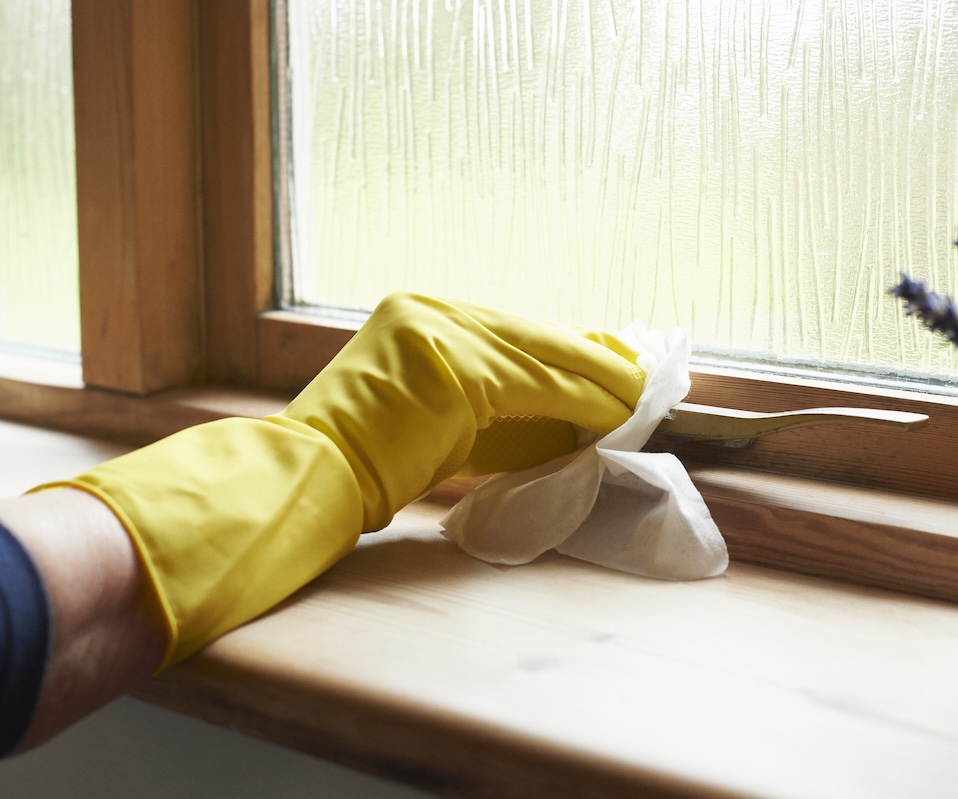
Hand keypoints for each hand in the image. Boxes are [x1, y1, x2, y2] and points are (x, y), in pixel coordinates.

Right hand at [278, 292, 646, 529]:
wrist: (316, 474)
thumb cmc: (372, 459)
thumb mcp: (443, 414)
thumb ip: (497, 401)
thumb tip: (572, 413)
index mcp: (422, 313)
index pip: (515, 327)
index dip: (569, 346)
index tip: (613, 360)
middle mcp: (432, 308)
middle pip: (535, 331)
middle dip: (595, 357)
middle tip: (642, 376)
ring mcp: (442, 329)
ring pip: (545, 354)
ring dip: (600, 380)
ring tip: (641, 399)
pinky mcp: (459, 363)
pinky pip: (540, 383)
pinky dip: (583, 400)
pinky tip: (615, 413)